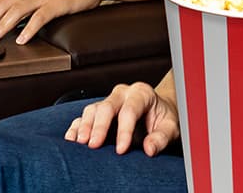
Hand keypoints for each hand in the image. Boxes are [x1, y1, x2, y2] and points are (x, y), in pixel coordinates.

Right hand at [62, 82, 179, 155]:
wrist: (158, 113)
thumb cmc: (164, 119)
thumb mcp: (171, 128)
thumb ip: (162, 137)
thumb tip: (149, 149)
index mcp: (141, 93)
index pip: (130, 110)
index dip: (124, 130)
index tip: (121, 150)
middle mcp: (122, 94)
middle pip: (106, 106)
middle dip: (99, 126)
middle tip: (93, 144)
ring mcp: (108, 101)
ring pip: (92, 109)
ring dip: (85, 126)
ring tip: (81, 142)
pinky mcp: (99, 112)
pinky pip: (83, 116)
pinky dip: (76, 127)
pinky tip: (71, 138)